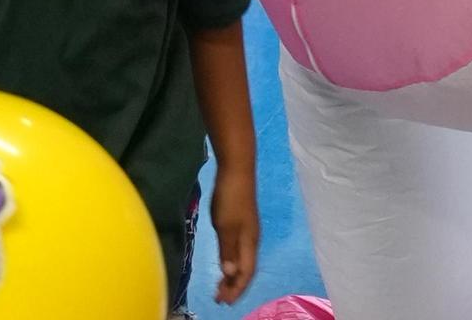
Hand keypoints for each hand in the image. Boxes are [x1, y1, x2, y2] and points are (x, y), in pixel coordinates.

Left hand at [211, 167, 260, 304]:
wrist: (237, 170)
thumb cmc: (230, 198)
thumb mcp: (225, 226)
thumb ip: (228, 250)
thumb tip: (231, 273)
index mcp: (250, 242)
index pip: (246, 273)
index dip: (236, 289)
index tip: (223, 301)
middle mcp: (252, 239)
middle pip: (247, 269)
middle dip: (234, 286)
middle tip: (219, 299)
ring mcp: (248, 230)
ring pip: (243, 260)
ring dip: (232, 275)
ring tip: (221, 286)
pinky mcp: (242, 222)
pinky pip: (239, 250)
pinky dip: (231, 261)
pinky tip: (224, 262)